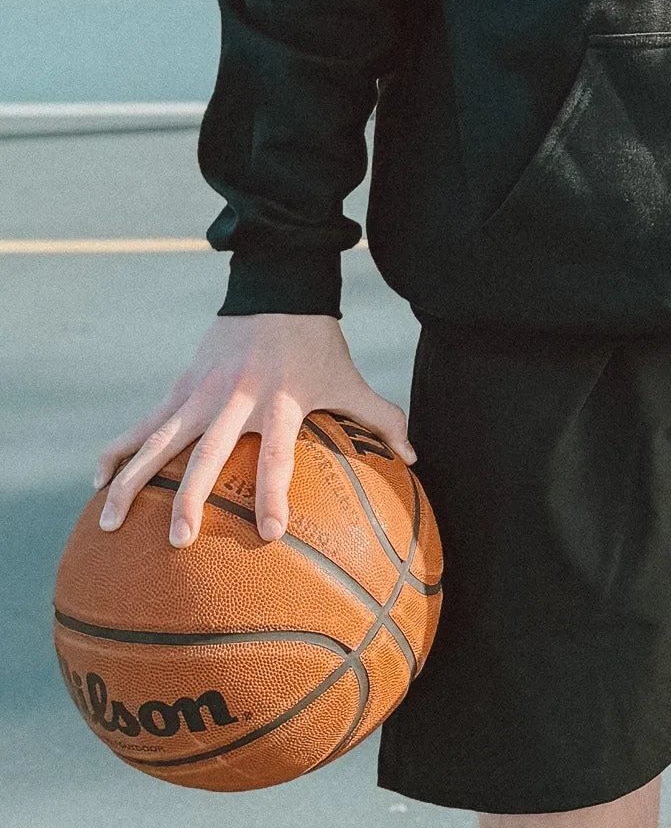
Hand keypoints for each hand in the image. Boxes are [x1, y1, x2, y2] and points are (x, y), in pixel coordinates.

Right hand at [95, 314, 412, 545]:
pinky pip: (144, 423)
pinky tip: (98, 478)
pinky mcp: (181, 386)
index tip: (271, 533)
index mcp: (282, 401)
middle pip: (210, 453)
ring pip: (159, 441)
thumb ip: (382, 419)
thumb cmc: (318, 342)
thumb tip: (415, 459)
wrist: (276, 287)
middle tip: (178, 541)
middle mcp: (237, 399)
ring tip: (108, 523)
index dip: (276, 492)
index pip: (280, 454)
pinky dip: (119, 449)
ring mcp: (202, 392)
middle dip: (192, 497)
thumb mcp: (349, 378)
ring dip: (132, 481)